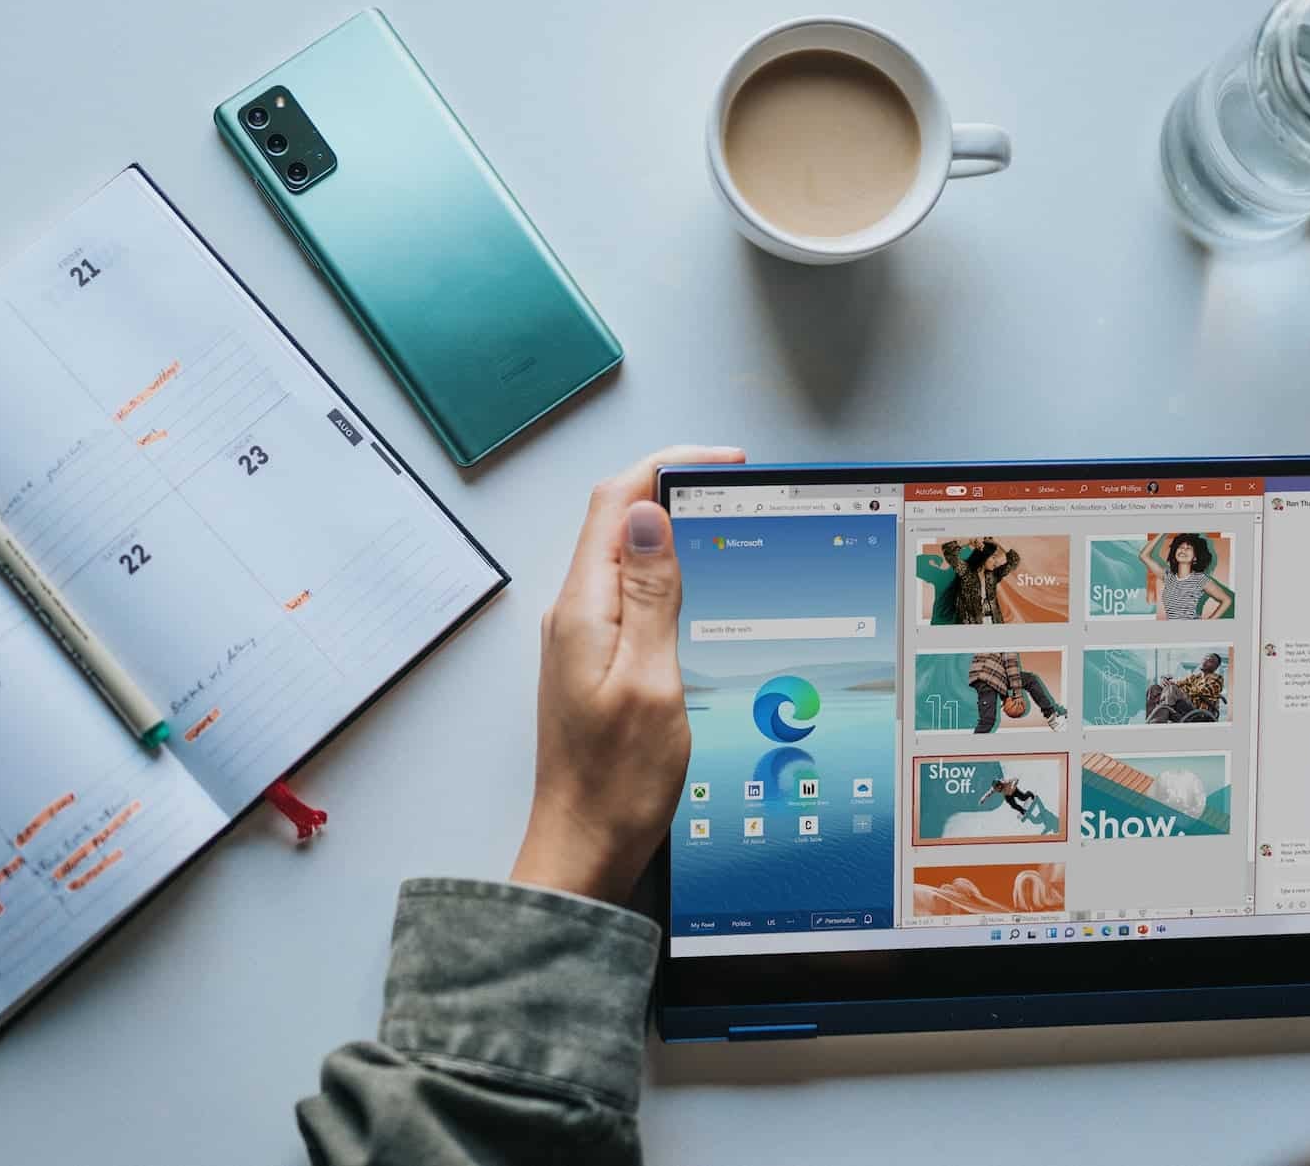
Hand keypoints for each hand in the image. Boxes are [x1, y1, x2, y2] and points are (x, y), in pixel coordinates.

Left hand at [510, 445, 744, 902]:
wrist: (584, 847)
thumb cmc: (617, 783)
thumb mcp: (651, 680)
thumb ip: (650, 594)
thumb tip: (647, 514)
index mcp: (583, 610)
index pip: (616, 502)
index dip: (667, 467)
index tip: (722, 461)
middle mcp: (574, 614)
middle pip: (616, 520)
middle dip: (672, 487)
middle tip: (735, 484)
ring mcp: (581, 637)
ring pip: (622, 555)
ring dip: (668, 529)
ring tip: (724, 521)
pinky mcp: (594, 661)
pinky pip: (627, 594)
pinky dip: (664, 572)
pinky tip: (697, 584)